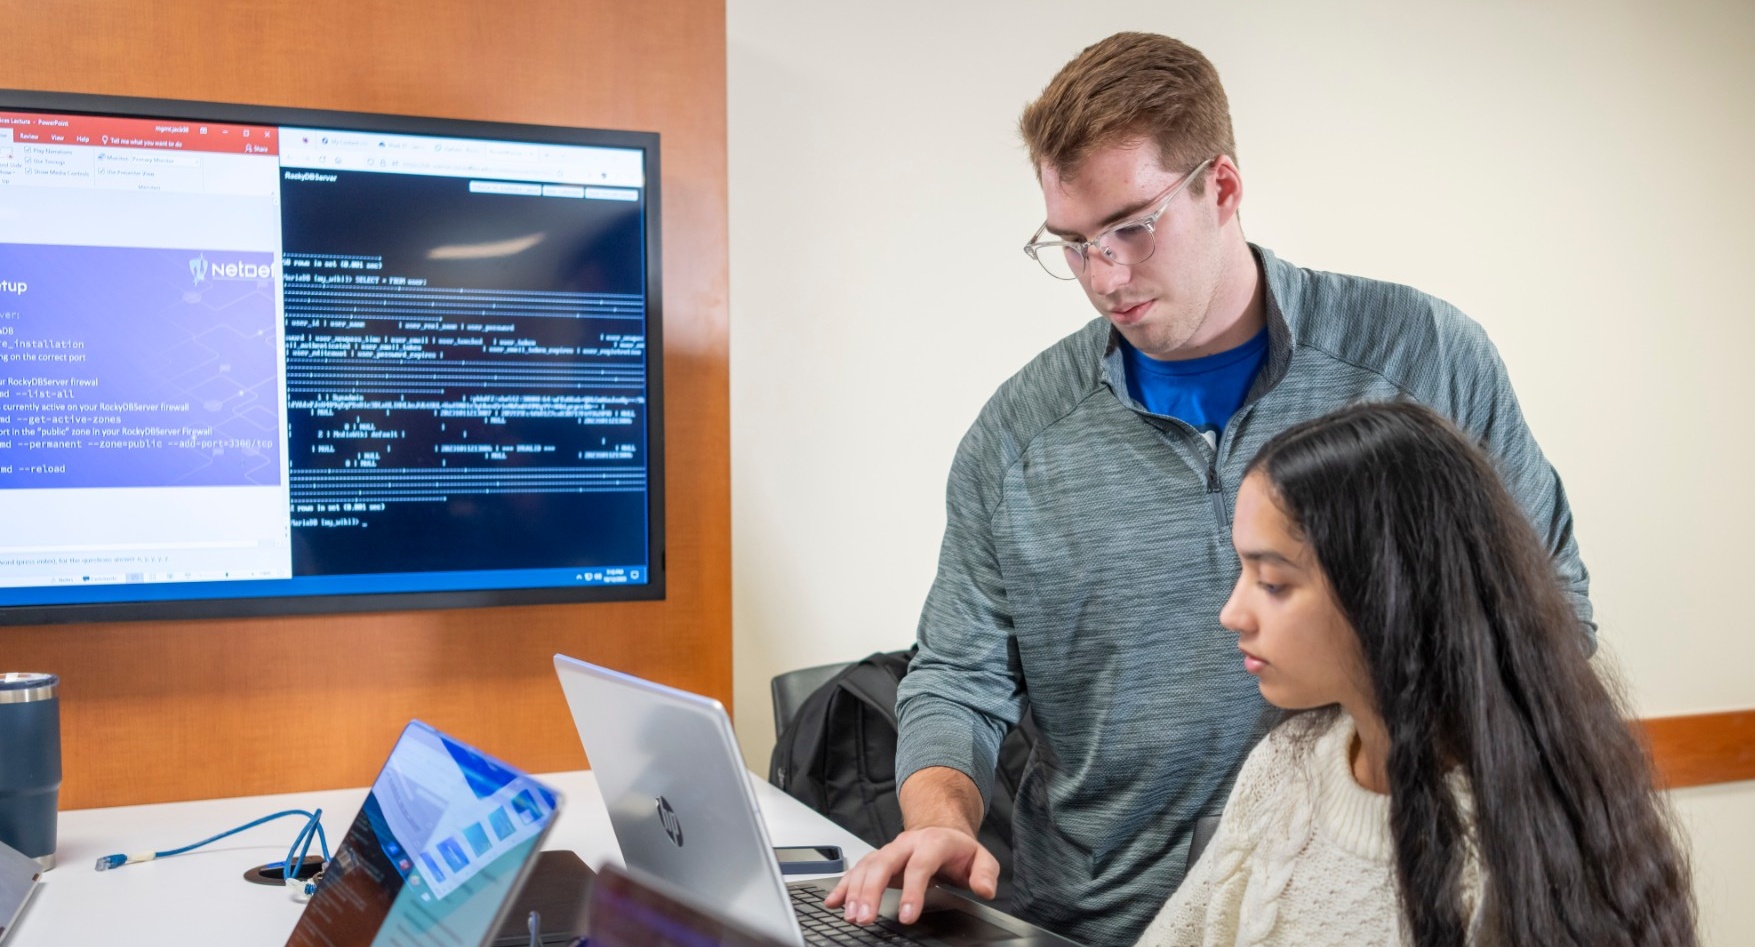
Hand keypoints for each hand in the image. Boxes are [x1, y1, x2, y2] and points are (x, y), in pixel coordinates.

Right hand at [822, 826, 998, 925]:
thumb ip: (986, 873)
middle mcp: (906, 844)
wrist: (941, 828)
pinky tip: (834, 901)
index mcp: (932, 843)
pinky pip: (856, 870)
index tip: (906, 916)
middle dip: (872, 892)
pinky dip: (843, 886)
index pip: (919, 866)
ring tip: (851, 915)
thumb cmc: (958, 849)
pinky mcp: (877, 858)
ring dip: (855, 891)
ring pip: (866, 867)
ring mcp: (889, 850)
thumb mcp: (981, 858)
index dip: (911, 892)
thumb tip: (984, 889)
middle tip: (866, 917)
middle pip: (883, 864)